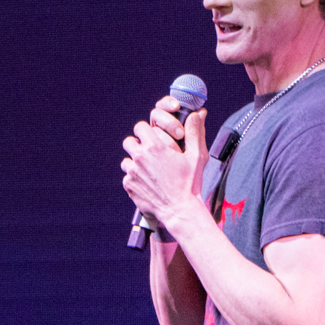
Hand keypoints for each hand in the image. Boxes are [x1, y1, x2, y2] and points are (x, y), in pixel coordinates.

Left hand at [121, 105, 205, 230]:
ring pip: (126, 159)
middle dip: (138, 145)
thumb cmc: (190, 183)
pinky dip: (135, 178)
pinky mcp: (129, 185)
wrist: (180, 210)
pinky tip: (148, 183)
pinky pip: (127, 176)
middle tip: (149, 153)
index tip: (153, 137)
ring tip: (149, 170)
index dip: (147, 131)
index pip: (141, 126)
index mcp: (155, 146)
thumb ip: (194, 132)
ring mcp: (132, 172)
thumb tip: (198, 113)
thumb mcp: (196, 156)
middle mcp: (140, 157)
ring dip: (135, 162)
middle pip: (129, 141)